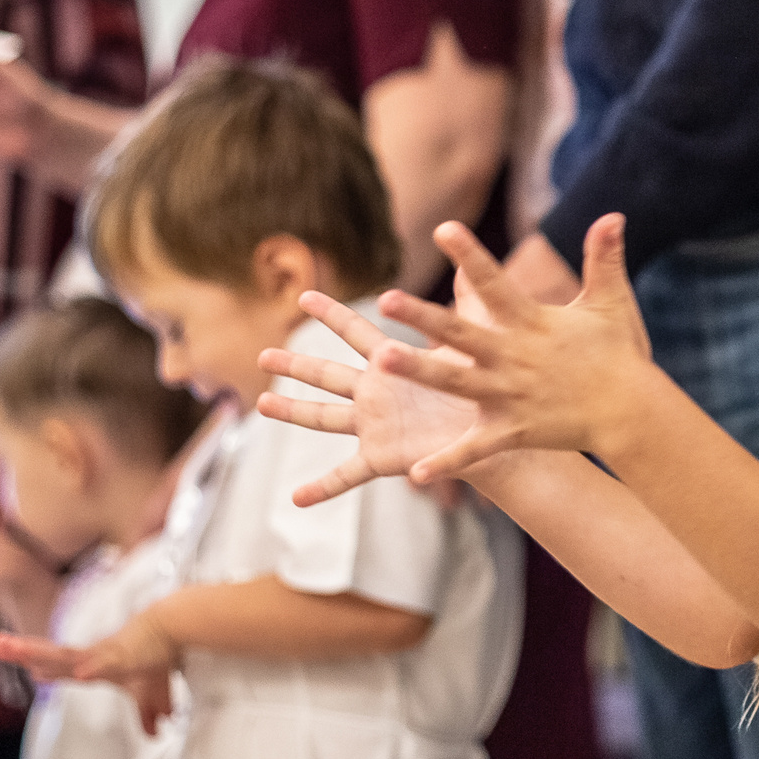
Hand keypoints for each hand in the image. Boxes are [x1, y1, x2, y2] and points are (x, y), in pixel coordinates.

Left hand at [0, 610, 179, 731]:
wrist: (176, 629)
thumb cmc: (159, 655)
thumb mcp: (153, 694)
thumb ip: (148, 713)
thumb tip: (156, 732)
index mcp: (91, 664)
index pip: (55, 666)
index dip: (32, 663)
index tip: (8, 654)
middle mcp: (88, 658)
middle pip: (43, 655)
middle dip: (14, 649)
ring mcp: (100, 655)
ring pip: (58, 655)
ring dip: (31, 651)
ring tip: (5, 645)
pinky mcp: (119, 656)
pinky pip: (99, 664)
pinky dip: (88, 669)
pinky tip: (75, 673)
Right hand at [257, 292, 480, 506]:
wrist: (497, 433)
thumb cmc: (484, 386)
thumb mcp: (471, 341)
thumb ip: (466, 300)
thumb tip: (468, 259)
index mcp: (393, 363)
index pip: (356, 332)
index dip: (331, 314)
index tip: (304, 296)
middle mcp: (376, 393)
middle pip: (327, 374)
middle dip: (295, 365)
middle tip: (262, 355)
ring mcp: (375, 426)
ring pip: (324, 417)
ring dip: (294, 412)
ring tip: (261, 407)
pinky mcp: (383, 457)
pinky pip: (346, 475)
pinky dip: (322, 488)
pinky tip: (296, 499)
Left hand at [364, 217, 658, 484]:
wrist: (631, 411)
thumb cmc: (618, 355)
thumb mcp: (610, 302)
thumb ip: (604, 258)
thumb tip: (612, 214)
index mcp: (531, 323)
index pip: (495, 283)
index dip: (470, 256)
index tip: (443, 228)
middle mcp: (514, 356)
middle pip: (461, 333)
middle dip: (423, 316)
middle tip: (386, 298)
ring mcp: (510, 395)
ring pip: (456, 382)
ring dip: (419, 372)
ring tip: (381, 361)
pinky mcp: (513, 430)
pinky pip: (475, 448)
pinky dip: (447, 461)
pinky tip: (415, 472)